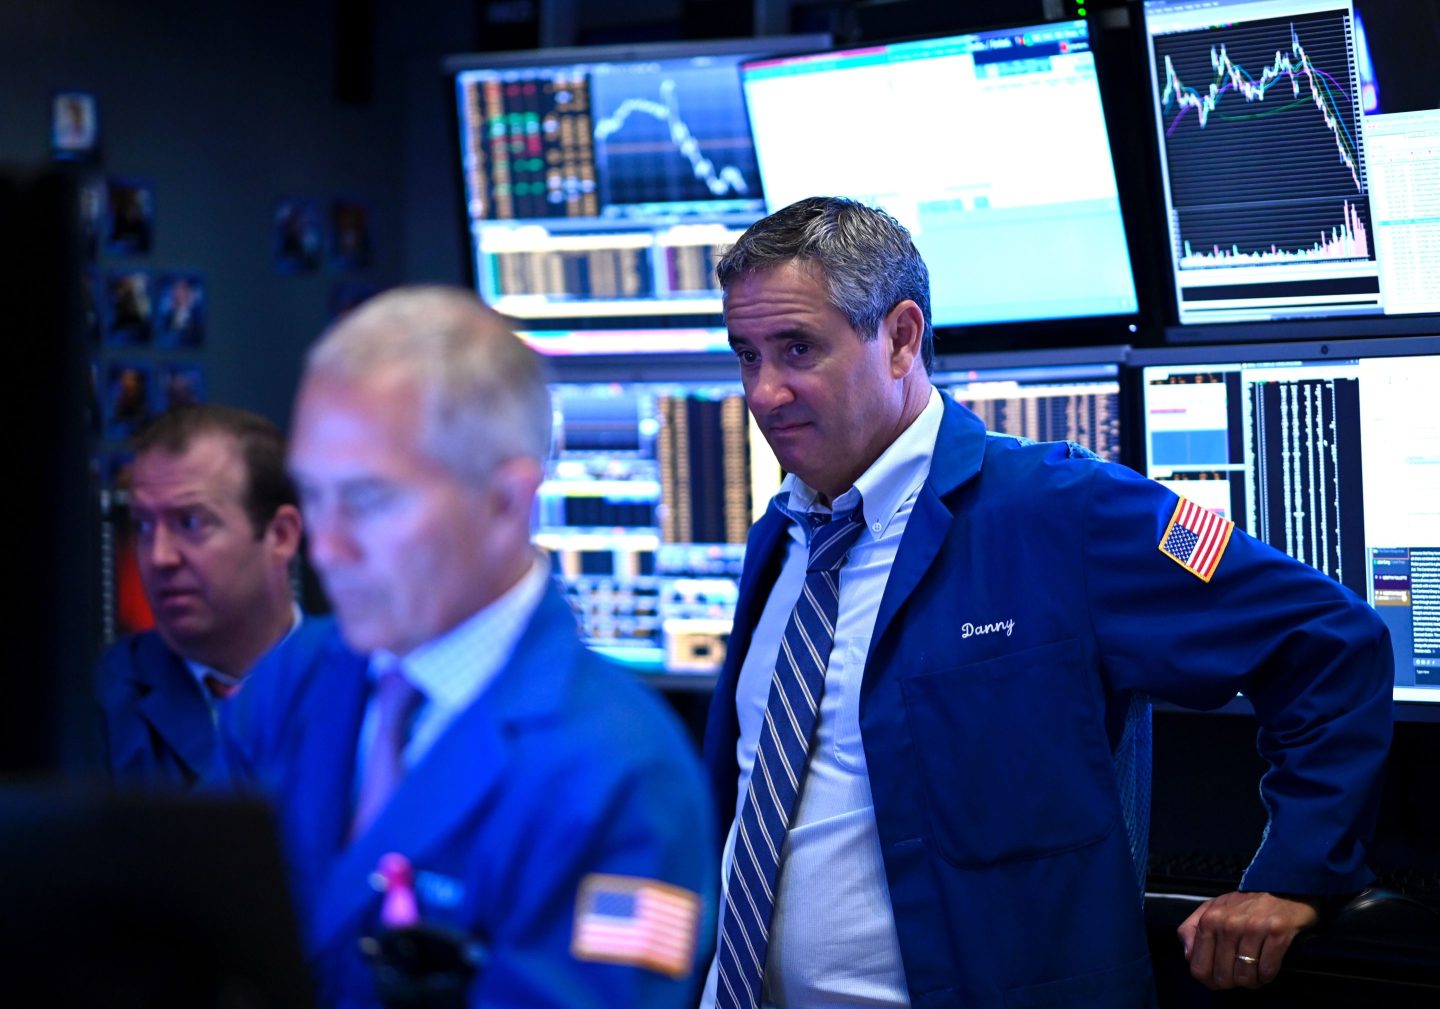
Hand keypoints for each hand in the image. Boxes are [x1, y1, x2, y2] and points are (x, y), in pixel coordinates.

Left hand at [1177, 891, 1317, 989]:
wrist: (1281, 889)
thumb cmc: (1244, 904)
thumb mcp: (1211, 909)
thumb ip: (1191, 929)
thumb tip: (1187, 955)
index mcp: (1209, 920)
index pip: (1199, 968)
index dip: (1209, 981)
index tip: (1218, 979)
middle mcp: (1228, 925)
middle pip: (1223, 977)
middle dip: (1232, 983)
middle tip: (1239, 976)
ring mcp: (1253, 928)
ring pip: (1246, 976)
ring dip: (1252, 981)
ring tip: (1254, 973)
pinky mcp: (1277, 933)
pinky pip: (1268, 970)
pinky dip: (1267, 976)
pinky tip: (1267, 968)